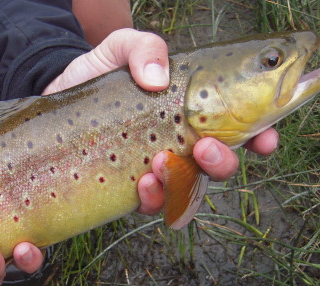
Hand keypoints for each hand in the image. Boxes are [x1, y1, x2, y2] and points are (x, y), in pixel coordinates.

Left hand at [43, 28, 279, 214]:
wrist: (53, 94)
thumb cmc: (96, 71)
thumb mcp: (119, 47)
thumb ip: (144, 46)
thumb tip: (159, 77)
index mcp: (192, 110)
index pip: (240, 127)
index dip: (262, 136)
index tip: (266, 138)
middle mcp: (180, 142)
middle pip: (220, 166)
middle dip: (223, 163)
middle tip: (204, 148)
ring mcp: (155, 167)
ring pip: (189, 190)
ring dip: (184, 183)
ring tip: (161, 162)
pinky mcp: (127, 186)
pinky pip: (152, 205)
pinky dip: (154, 199)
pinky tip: (143, 183)